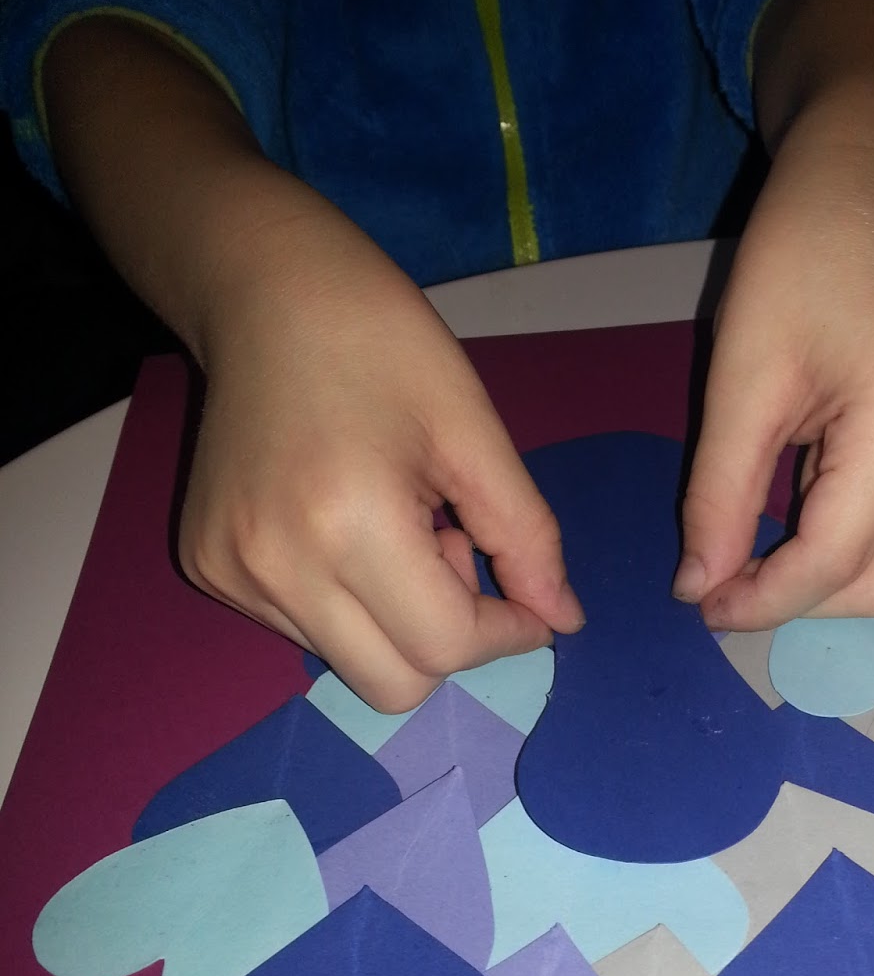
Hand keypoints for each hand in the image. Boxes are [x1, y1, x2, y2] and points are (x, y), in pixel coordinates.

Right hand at [180, 201, 582, 709]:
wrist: (261, 290)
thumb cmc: (381, 341)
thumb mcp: (473, 430)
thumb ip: (526, 537)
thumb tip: (563, 622)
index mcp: (347, 525)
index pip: (444, 646)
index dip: (506, 633)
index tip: (530, 600)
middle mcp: (275, 568)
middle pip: (393, 685)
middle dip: (447, 639)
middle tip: (451, 548)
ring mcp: (231, 575)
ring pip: (349, 663)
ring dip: (396, 620)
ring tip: (394, 523)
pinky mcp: (207, 569)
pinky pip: (303, 631)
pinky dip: (347, 602)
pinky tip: (344, 523)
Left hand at [675, 133, 873, 629]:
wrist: (867, 187)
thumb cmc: (796, 261)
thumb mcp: (740, 382)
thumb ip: (718, 498)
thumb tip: (699, 590)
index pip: (834, 561)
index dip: (761, 601)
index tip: (699, 606)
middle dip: (795, 601)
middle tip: (720, 586)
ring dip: (823, 571)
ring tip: (759, 535)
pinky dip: (854, 538)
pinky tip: (810, 498)